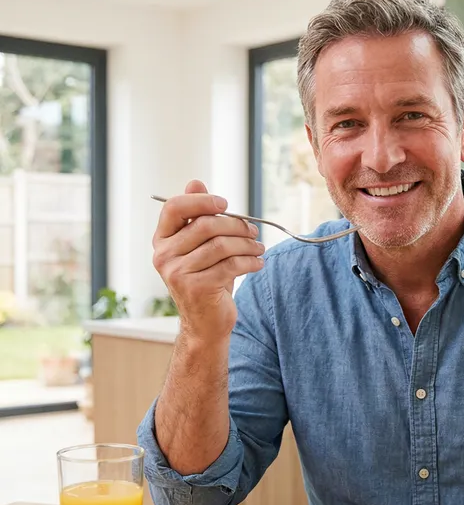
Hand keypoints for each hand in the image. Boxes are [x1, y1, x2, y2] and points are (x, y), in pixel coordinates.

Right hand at [152, 179, 264, 342]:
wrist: (205, 323)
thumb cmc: (206, 279)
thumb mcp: (201, 247)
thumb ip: (197, 216)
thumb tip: (195, 182)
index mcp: (162, 240)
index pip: (175, 208)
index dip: (202, 201)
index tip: (225, 204)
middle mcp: (164, 255)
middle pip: (206, 225)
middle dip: (236, 225)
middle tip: (254, 232)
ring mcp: (178, 273)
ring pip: (221, 245)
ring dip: (247, 245)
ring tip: (259, 248)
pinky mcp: (197, 288)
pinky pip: (231, 265)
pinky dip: (250, 261)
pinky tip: (258, 263)